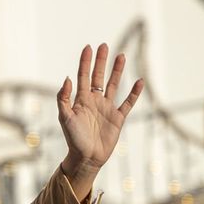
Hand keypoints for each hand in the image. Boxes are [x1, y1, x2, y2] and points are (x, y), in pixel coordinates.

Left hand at [57, 43, 143, 202]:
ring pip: (113, 85)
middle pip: (98, 76)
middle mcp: (94, 101)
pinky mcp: (118, 117)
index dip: (85, 62)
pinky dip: (134, 93)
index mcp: (80, 100)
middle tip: (104, 45)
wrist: (87, 157)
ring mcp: (107, 108)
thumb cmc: (73, 139)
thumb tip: (68, 78)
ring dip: (117, 71)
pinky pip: (128, 102)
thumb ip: (64, 98)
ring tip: (121, 56)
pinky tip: (140, 81)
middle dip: (101, 61)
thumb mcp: (65, 118)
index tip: (88, 47)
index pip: (83, 76)